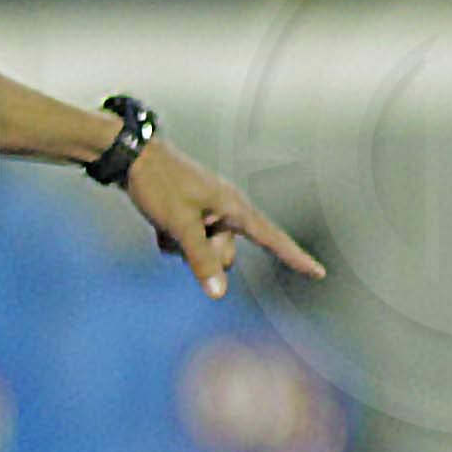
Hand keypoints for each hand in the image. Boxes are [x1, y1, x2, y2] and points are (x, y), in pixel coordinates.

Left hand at [122, 145, 324, 297]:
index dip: (296, 258)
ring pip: (204, 254)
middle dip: (202, 254)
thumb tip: (219, 294)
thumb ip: (200, 260)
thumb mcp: (180, 226)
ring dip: (183, 248)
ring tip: (166, 221)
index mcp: (234, 208)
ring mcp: (209, 214)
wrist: (132, 157)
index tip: (319, 274)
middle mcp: (227, 211)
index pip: (272, 239)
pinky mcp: (192, 217)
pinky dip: (173, 241)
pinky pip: (188, 247)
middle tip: (180, 226)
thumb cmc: (159, 186)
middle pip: (225, 257)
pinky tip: (159, 223)